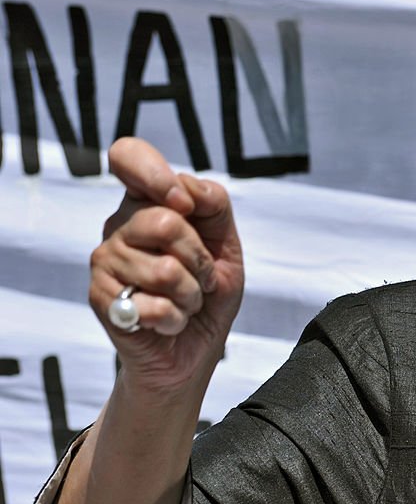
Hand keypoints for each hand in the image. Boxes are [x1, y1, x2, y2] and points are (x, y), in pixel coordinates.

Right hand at [89, 137, 244, 394]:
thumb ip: (214, 205)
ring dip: (191, 295)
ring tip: (184, 302)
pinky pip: (154, 305)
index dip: (155, 173)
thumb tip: (186, 189)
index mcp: (147, 202)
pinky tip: (168, 322)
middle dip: (200, 260)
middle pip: (164, 221)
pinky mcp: (100, 297)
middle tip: (201, 278)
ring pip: (165, 270)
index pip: (127, 155)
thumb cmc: (208, 292)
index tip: (184, 204)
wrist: (196, 348)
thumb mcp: (226, 244)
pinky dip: (176, 319)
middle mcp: (120, 225)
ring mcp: (105, 260)